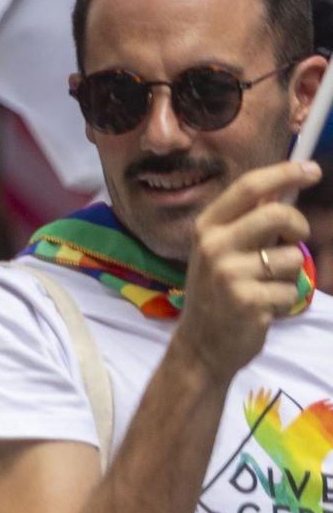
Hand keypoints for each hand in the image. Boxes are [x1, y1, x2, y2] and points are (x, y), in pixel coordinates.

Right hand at [173, 161, 318, 382]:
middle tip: (295, 239)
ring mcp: (229, 273)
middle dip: (298, 226)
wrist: (201, 344)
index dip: (284, 173)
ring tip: (265, 286)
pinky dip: (284, 300)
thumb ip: (245, 223)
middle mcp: (213, 245)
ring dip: (289, 274)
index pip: (249, 188)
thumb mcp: (220, 251)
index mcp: (207, 226)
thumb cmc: (217, 292)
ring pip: (291, 258)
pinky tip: (263, 308)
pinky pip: (290, 290)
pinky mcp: (248, 301)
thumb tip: (282, 192)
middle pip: (276, 215)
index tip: (311, 169)